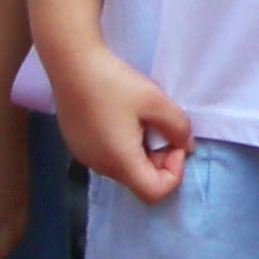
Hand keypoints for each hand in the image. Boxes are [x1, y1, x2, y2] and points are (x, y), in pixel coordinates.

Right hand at [42, 34, 191, 207]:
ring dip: (143, 151)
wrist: (72, 65)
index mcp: (119, 162)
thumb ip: (177, 127)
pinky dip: (125, 145)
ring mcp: (85, 157)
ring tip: (144, 119)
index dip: (173, 173)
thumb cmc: (114, 84)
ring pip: (125, 168)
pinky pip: (109, 157)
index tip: (174, 143)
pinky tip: (125, 117)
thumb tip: (186, 146)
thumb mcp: (156, 101)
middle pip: (139, 180)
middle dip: (160, 160)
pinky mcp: (78, 145)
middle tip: (163, 127)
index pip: (153, 193)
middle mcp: (100, 167)